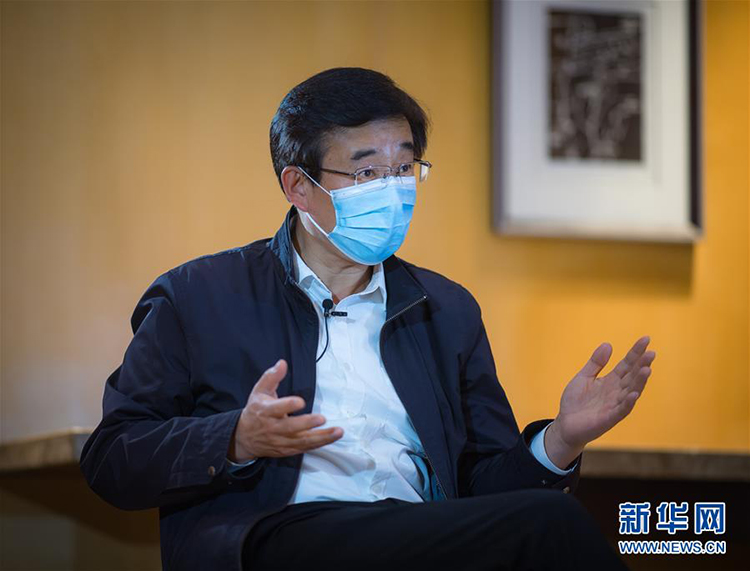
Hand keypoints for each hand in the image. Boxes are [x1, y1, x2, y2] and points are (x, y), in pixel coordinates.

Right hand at [228, 359, 343, 462]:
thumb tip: (282, 363)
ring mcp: (281, 441)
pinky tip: (331, 438)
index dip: (288, 405)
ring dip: (321, 437)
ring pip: (302, 441)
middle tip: (321, 418)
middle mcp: (273, 428)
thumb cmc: (256, 411)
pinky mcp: (287, 450)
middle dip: (307, 424)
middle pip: (291, 428)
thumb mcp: (259, 391)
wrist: (244, 438)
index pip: (277, 408)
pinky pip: (304, 448)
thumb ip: (272, 377)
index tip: (301, 402)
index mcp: (265, 411)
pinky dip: (319, 444)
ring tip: (337, 431)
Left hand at [545, 336, 655, 468]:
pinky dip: (628, 402)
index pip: (627, 364)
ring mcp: (614, 405)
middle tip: (651, 353)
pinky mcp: (609, 418)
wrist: (566, 424)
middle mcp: (617, 392)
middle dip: (642, 365)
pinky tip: (634, 393)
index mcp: (611, 381)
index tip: (646, 339)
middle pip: (632, 376)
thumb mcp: (584, 377)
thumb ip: (596, 362)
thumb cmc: (576, 401)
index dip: (636, 352)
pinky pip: (621, 410)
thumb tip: (608, 344)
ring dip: (639, 382)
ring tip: (647, 369)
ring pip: (631, 391)